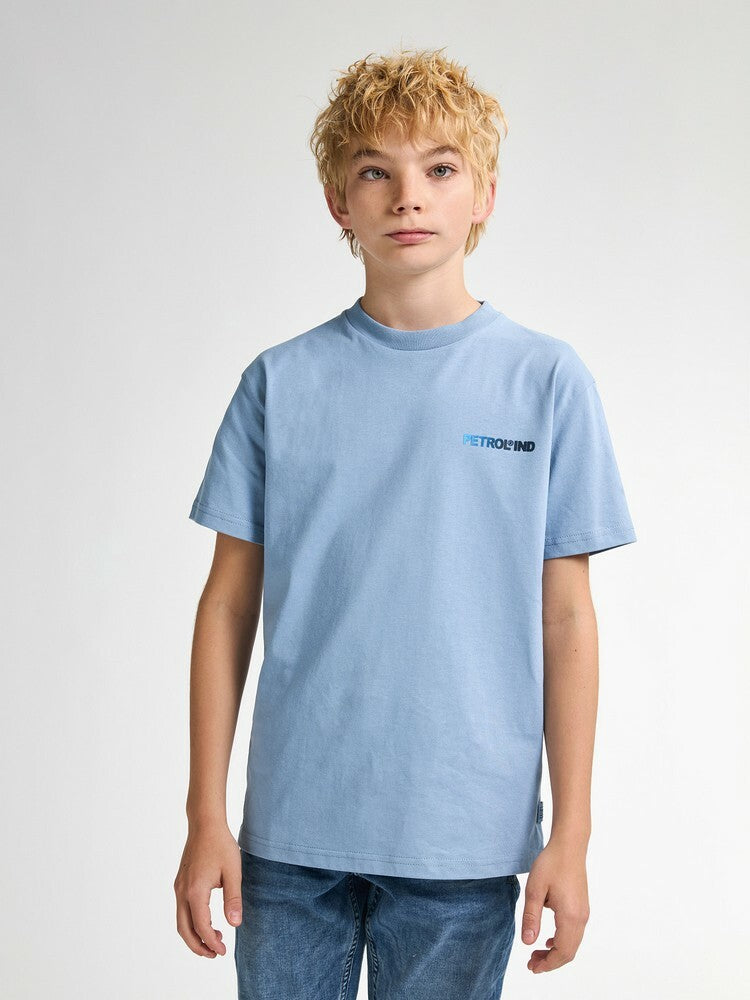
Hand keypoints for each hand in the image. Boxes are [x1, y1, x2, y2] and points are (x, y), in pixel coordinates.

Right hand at [174, 822, 243, 956]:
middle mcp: (182, 892)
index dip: (211, 943)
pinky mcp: (180, 882)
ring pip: (180, 921)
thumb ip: (233, 899)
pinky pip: (181, 909)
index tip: (223, 951)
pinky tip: (207, 920)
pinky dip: (191, 921)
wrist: (205, 823)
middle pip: (184, 930)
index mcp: (195, 891)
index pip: (201, 927)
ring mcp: (179, 887)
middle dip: (198, 946)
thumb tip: (234, 925)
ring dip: (194, 935)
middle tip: (216, 953)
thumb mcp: (233, 872)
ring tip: (214, 939)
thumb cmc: (221, 845)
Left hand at [519, 838, 589, 973]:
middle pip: (569, 952)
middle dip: (551, 962)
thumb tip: (528, 942)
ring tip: (536, 953)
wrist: (570, 846)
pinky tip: (548, 939)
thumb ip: (531, 917)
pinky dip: (562, 942)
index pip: (562, 952)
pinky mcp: (582, 907)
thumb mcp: (534, 889)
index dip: (548, 965)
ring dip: (556, 952)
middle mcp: (581, 918)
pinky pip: (574, 933)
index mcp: (570, 916)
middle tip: (531, 963)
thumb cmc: (551, 864)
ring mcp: (583, 913)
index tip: (532, 967)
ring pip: (572, 943)